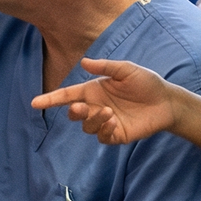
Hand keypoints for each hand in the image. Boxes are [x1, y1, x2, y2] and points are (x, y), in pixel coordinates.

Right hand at [30, 57, 182, 144]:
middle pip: (73, 113)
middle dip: (74, 111)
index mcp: (94, 90)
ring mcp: (105, 122)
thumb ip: (105, 67)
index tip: (35, 103)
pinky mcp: (116, 134)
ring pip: (86, 127)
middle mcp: (96, 106)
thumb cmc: (146, 83)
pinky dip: (104, 130)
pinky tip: (114, 122)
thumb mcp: (126, 70)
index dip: (50, 99)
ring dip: (94, 120)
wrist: (166, 101)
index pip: (67, 95)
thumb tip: (84, 62)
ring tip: (110, 113)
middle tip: (81, 107)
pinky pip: (102, 137)